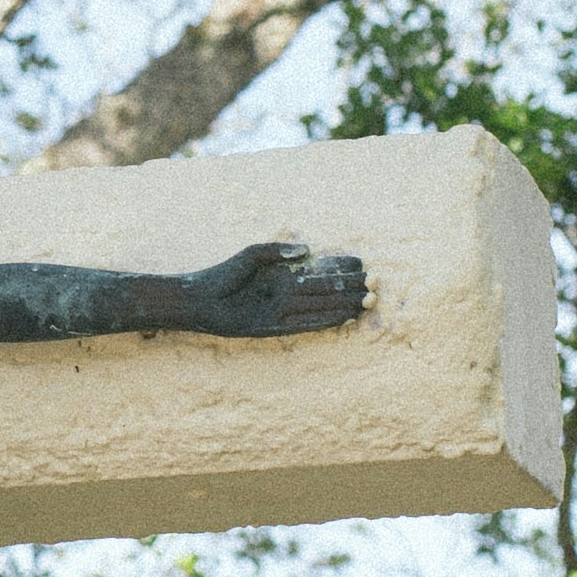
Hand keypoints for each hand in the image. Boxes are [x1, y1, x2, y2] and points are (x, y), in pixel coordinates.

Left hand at [189, 237, 367, 338]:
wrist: (201, 300)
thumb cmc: (224, 274)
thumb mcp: (252, 254)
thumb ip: (279, 250)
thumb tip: (308, 250)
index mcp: (285, 273)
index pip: (320, 269)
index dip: (341, 267)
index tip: (362, 264)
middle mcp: (288, 292)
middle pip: (326, 289)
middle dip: (350, 287)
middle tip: (375, 285)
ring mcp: (283, 310)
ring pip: (321, 306)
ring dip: (344, 304)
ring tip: (367, 300)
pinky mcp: (276, 326)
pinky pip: (307, 324)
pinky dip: (326, 321)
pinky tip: (344, 317)